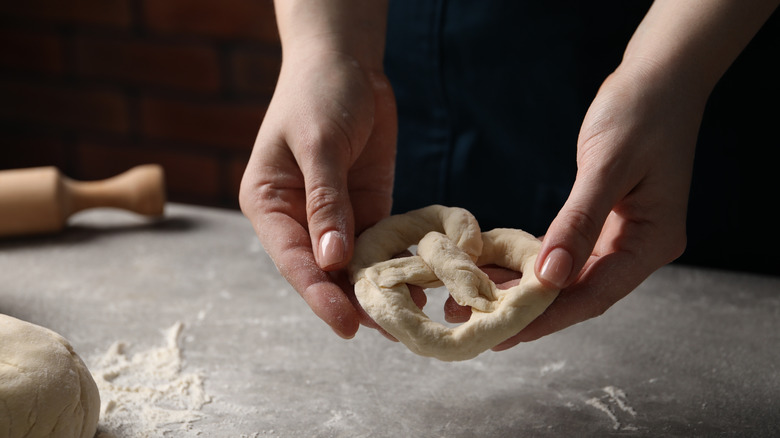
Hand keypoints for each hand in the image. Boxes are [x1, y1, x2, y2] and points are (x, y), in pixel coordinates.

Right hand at [239, 49, 396, 338]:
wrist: (347, 63)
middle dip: (351, 300)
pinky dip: (394, 264)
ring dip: (376, 288)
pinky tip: (416, 283)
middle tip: (387, 329)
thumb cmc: (317, 94)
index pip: (292, 259)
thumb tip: (332, 260)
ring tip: (407, 317)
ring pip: (352, 263)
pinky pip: (379, 243)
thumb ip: (325, 201)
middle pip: (322, 270)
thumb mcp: (318, 144)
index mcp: (268, 204)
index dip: (317, 294)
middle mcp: (298, 218)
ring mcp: (334, 215)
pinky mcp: (366, 207)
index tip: (345, 323)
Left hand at [495, 61, 701, 346]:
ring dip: (525, 291)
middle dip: (529, 312)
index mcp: (653, 240)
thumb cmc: (640, 113)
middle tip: (476, 326)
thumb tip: (549, 276)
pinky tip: (499, 271)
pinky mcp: (606, 222)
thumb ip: (579, 222)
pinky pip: (567, 253)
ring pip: (570, 277)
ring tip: (475, 303)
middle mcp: (641, 247)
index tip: (504, 334)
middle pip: (580, 294)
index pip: (595, 294)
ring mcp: (625, 236)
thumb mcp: (607, 166)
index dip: (548, 317)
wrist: (661, 77)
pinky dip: (533, 264)